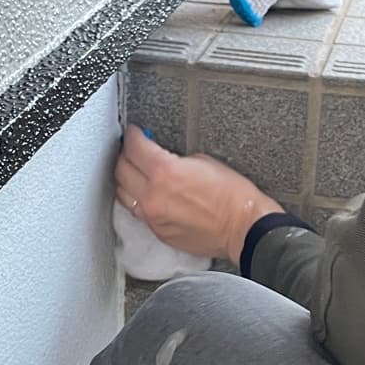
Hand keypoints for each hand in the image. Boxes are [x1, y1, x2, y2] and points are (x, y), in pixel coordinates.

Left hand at [114, 126, 282, 262]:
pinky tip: (149, 193)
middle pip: (121, 170)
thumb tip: (160, 159)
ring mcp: (153, 217)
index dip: (132, 136)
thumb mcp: (203, 161)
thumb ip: (175, 159)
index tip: (133, 133)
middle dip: (125, 155)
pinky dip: (139, 200)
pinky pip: (138, 212)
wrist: (244, 228)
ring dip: (127, 179)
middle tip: (132, 150)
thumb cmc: (233, 196)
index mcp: (165, 173)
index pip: (133, 148)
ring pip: (123, 193)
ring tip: (135, 171)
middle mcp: (153, 196)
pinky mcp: (158, 232)